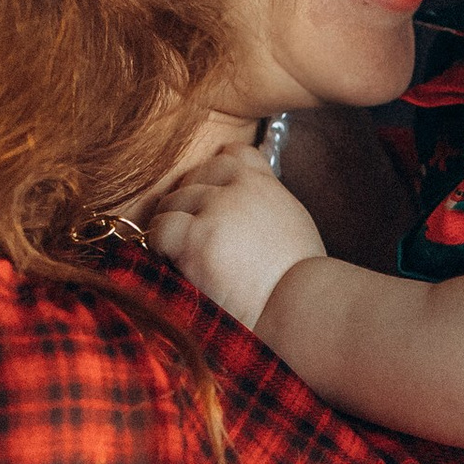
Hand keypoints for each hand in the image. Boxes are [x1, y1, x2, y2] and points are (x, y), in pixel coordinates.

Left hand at [148, 143, 327, 332]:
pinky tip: (172, 263)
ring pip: (174, 200)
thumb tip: (247, 214)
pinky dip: (160, 244)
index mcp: (266, 186)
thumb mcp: (294, 229)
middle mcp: (242, 189)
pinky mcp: (198, 236)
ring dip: (171, 225)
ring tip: (180, 255)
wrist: (303, 308)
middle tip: (188, 235)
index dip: (214, 176)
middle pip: (196, 176)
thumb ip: (269, 208)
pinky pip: (161, 227)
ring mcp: (219, 208)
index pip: (232, 155)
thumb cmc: (301, 283)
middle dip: (188, 202)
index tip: (211, 203)